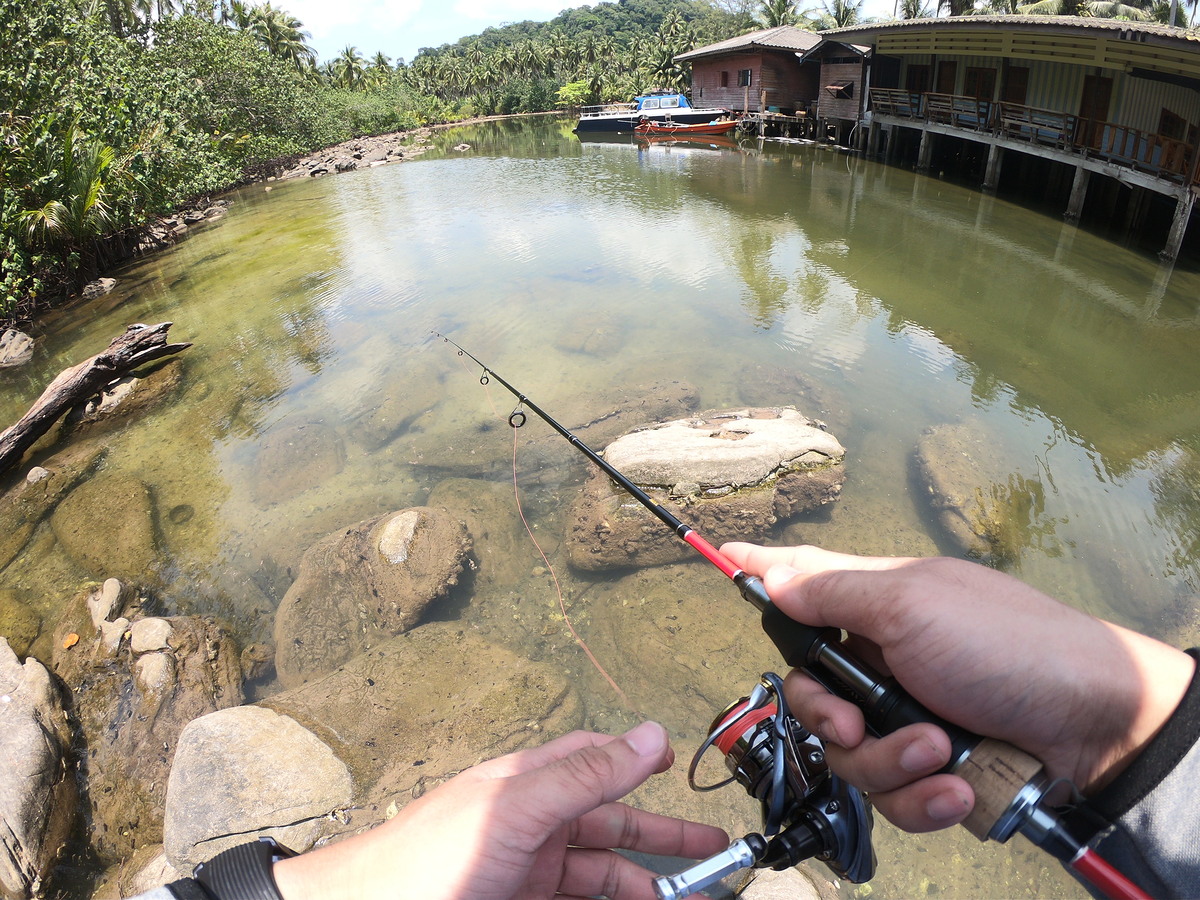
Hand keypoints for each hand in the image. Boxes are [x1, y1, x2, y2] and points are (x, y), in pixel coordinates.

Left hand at [272, 722, 728, 899]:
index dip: (637, 761)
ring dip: (641, 887)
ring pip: (600, 877)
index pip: (594, 760)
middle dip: (661, 839)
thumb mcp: (516, 808)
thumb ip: (585, 773)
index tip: (677, 767)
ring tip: (686, 899)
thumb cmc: (426, 859)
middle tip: (711, 853)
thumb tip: (650, 734)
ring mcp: (524, 872)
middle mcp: (531, 826)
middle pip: (610, 828)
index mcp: (529, 786)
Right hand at [721, 543, 1194, 833]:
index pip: (803, 579)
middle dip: (831, 719)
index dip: (759, 572)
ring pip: (849, 755)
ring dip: (891, 763)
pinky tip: (953, 784)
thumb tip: (773, 575)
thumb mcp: (912, 605)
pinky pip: (892, 794)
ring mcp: (910, 714)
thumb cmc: (1009, 646)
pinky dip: (921, 796)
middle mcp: (886, 659)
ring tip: (941, 751)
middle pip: (811, 693)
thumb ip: (833, 592)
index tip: (715, 556)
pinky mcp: (932, 766)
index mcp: (877, 603)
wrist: (1094, 728)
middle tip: (856, 724)